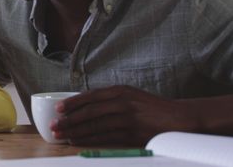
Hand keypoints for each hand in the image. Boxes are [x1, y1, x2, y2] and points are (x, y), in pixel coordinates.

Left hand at [51, 85, 194, 145]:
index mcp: (120, 90)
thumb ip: (110, 99)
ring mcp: (128, 119)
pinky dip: (90, 140)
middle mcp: (123, 103)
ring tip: (62, 135)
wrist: (178, 118)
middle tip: (54, 125)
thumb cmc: (150, 107)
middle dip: (69, 120)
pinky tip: (79, 141)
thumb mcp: (131, 95)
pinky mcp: (132, 134)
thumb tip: (82, 107)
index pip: (91, 96)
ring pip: (95, 126)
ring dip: (76, 131)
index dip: (72, 103)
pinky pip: (106, 138)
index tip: (58, 109)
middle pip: (89, 112)